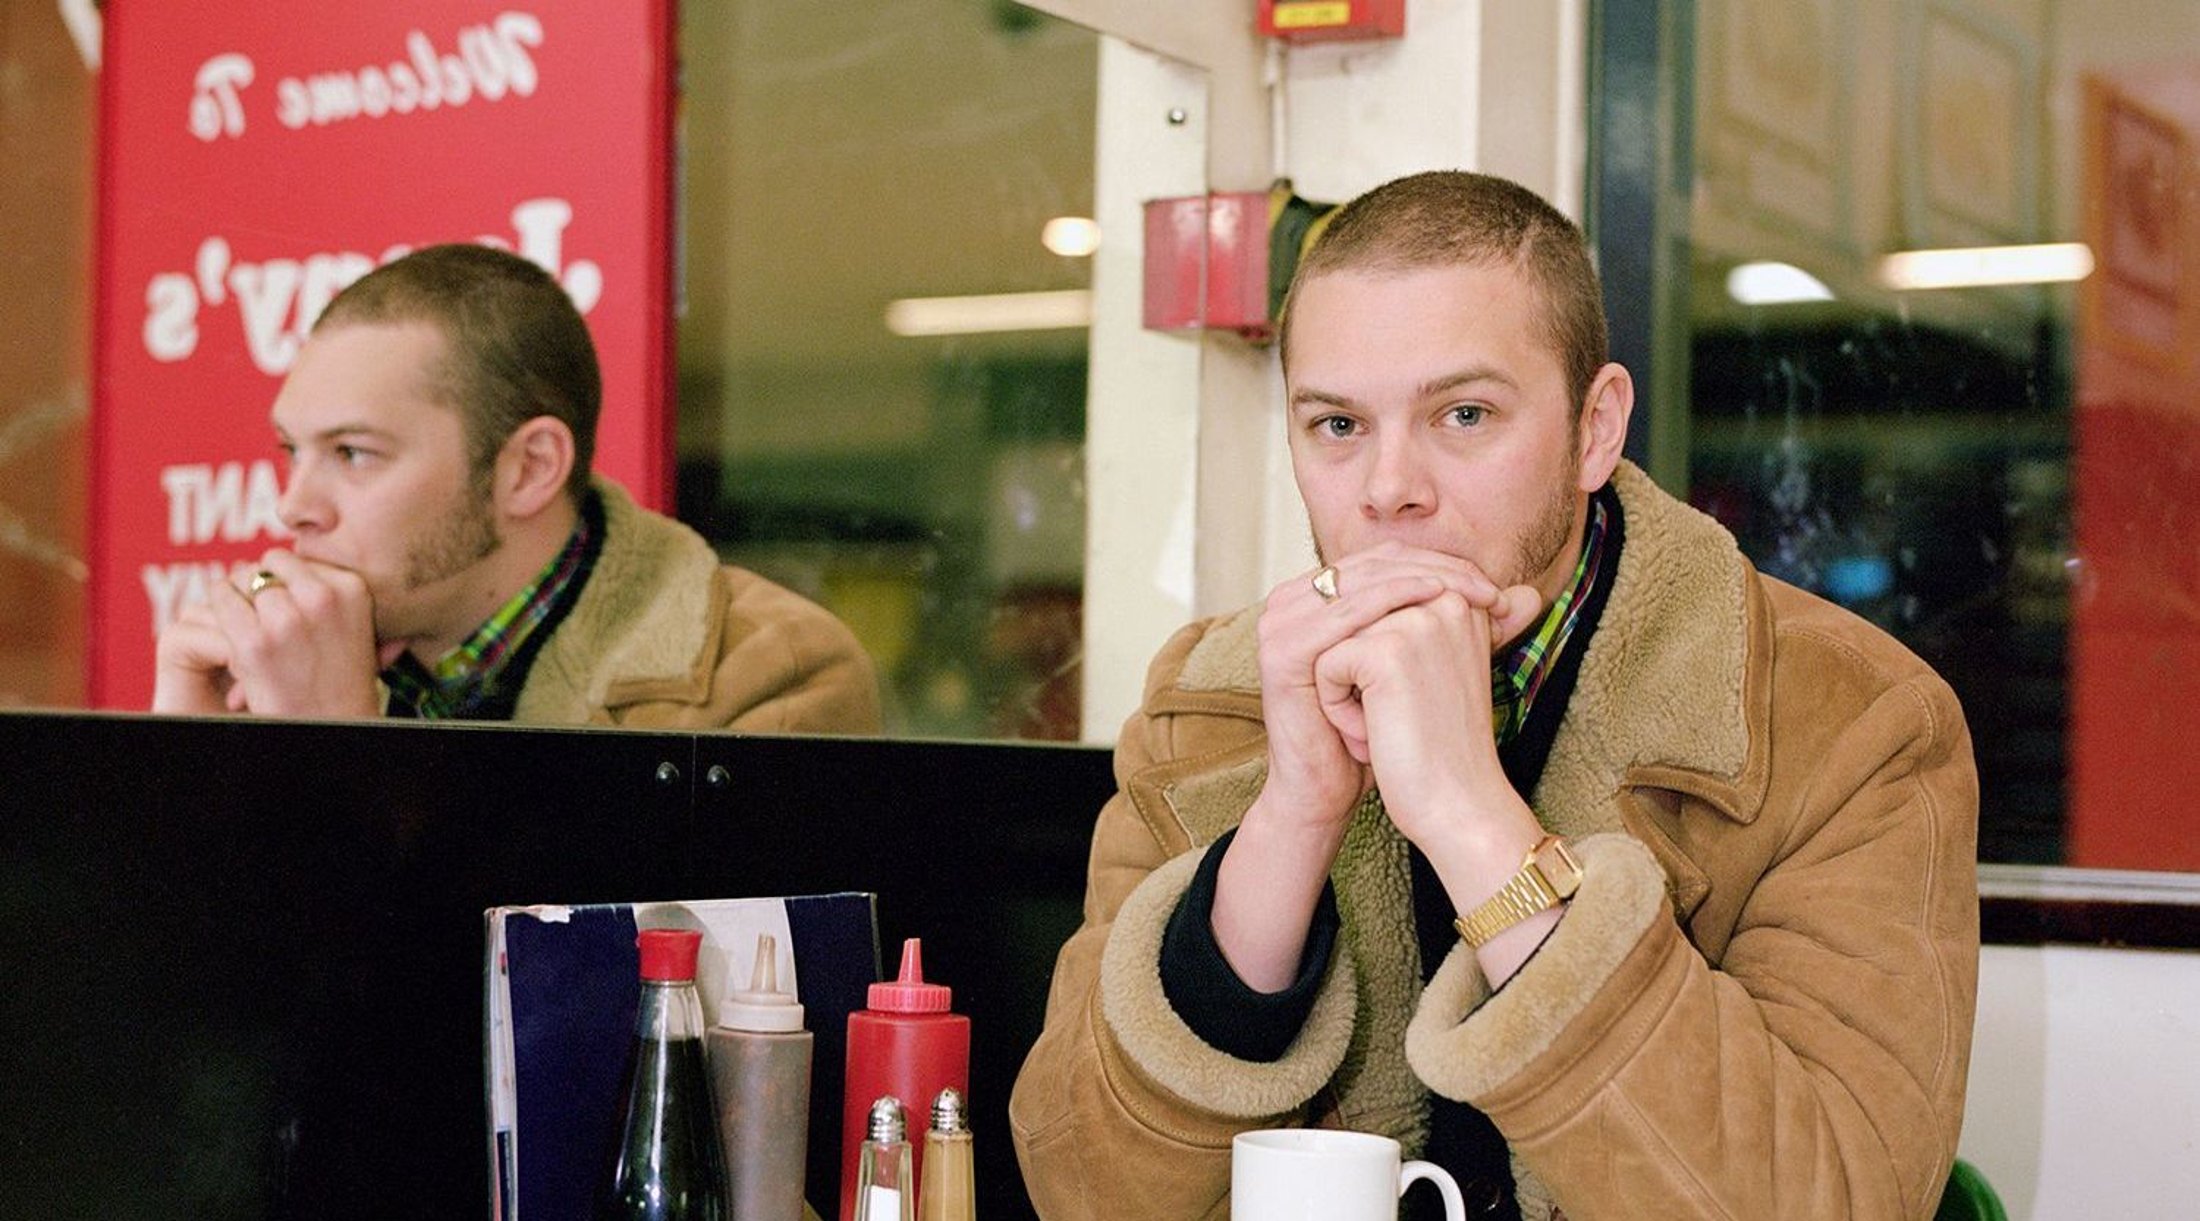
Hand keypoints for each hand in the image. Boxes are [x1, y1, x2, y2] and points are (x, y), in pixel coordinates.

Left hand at [168, 551, 396, 717]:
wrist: (329, 727)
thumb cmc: (340, 680)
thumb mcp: (355, 627)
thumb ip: (330, 592)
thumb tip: (293, 560)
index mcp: (351, 589)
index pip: (297, 561)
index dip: (284, 584)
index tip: (285, 610)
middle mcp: (322, 598)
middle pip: (270, 566)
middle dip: (261, 589)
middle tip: (261, 617)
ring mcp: (286, 620)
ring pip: (243, 579)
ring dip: (239, 599)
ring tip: (247, 625)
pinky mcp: (253, 641)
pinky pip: (220, 599)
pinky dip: (219, 611)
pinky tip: (230, 633)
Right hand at [1208, 545, 1532, 991]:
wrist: (1331, 787)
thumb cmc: (1377, 729)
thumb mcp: (1422, 665)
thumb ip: (1467, 625)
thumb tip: (1534, 595)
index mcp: (1317, 594)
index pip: (1386, 559)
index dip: (1442, 564)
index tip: (1496, 587)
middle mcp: (1291, 599)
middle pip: (1376, 564)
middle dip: (1441, 571)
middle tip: (1492, 591)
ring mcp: (1280, 622)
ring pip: (1366, 581)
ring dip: (1425, 582)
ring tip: (1473, 601)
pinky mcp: (1282, 649)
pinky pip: (1345, 613)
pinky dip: (1394, 604)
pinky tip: (1434, 606)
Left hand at [1310, 585, 1540, 848]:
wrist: (1458, 805)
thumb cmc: (1442, 745)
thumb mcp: (1435, 670)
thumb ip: (1412, 627)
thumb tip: (1364, 600)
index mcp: (1458, 599)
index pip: (1377, 604)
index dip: (1375, 661)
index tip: (1419, 703)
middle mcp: (1444, 599)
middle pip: (1353, 621)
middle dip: (1359, 673)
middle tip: (1404, 720)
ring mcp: (1415, 621)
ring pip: (1337, 642)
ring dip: (1349, 691)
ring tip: (1389, 726)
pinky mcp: (1385, 650)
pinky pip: (1326, 667)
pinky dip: (1339, 710)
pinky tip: (1376, 736)